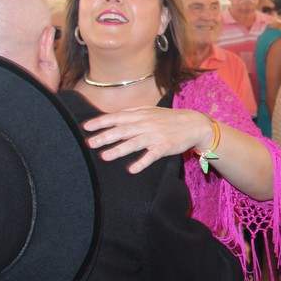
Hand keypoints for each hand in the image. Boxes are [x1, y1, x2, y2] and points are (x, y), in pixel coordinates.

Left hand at [83, 107, 213, 173]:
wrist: (194, 124)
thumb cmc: (168, 118)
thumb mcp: (150, 111)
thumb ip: (132, 113)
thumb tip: (113, 117)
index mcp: (140, 115)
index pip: (117, 117)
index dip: (101, 122)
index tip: (86, 127)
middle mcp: (146, 124)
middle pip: (122, 130)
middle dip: (105, 137)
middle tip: (89, 143)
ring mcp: (155, 136)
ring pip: (134, 143)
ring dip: (119, 150)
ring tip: (105, 156)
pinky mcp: (165, 147)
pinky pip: (151, 156)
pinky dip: (142, 162)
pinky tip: (131, 169)